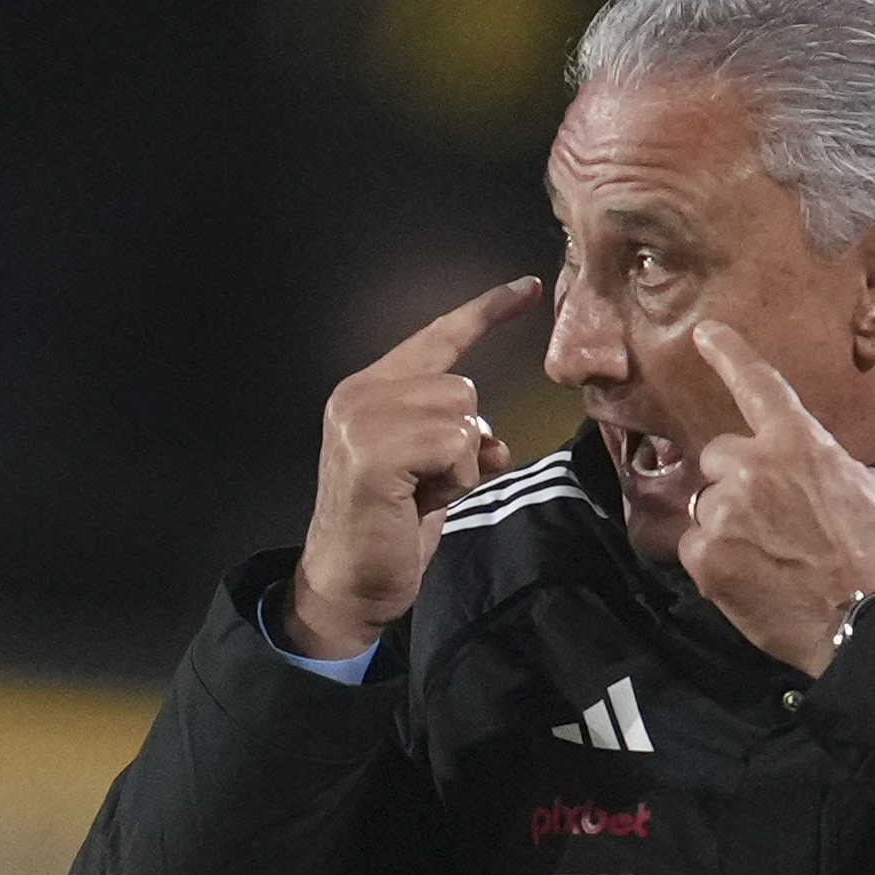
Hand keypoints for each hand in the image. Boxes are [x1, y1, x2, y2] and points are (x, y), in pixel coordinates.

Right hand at [291, 277, 540, 657]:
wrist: (348, 586)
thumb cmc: (388, 532)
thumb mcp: (433, 476)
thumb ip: (458, 442)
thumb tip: (494, 442)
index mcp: (369, 392)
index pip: (435, 338)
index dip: (483, 313)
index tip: (526, 288)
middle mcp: (359, 395)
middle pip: (461, 387)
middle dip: (462, 441)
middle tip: (425, 482)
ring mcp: (361, 420)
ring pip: (460, 415)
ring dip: (458, 464)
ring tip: (419, 492)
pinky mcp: (372, 452)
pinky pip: (453, 445)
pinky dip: (453, 478)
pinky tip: (418, 500)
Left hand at [677, 322, 874, 675]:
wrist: (866, 620)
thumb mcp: (871, 488)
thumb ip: (827, 464)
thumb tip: (811, 467)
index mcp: (798, 442)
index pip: (757, 385)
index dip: (729, 354)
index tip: (704, 333)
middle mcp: (751, 468)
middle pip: (719, 457)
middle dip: (737, 480)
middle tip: (770, 519)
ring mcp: (722, 512)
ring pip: (707, 504)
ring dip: (728, 524)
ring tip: (767, 556)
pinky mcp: (704, 556)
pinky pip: (695, 546)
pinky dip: (716, 561)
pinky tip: (750, 578)